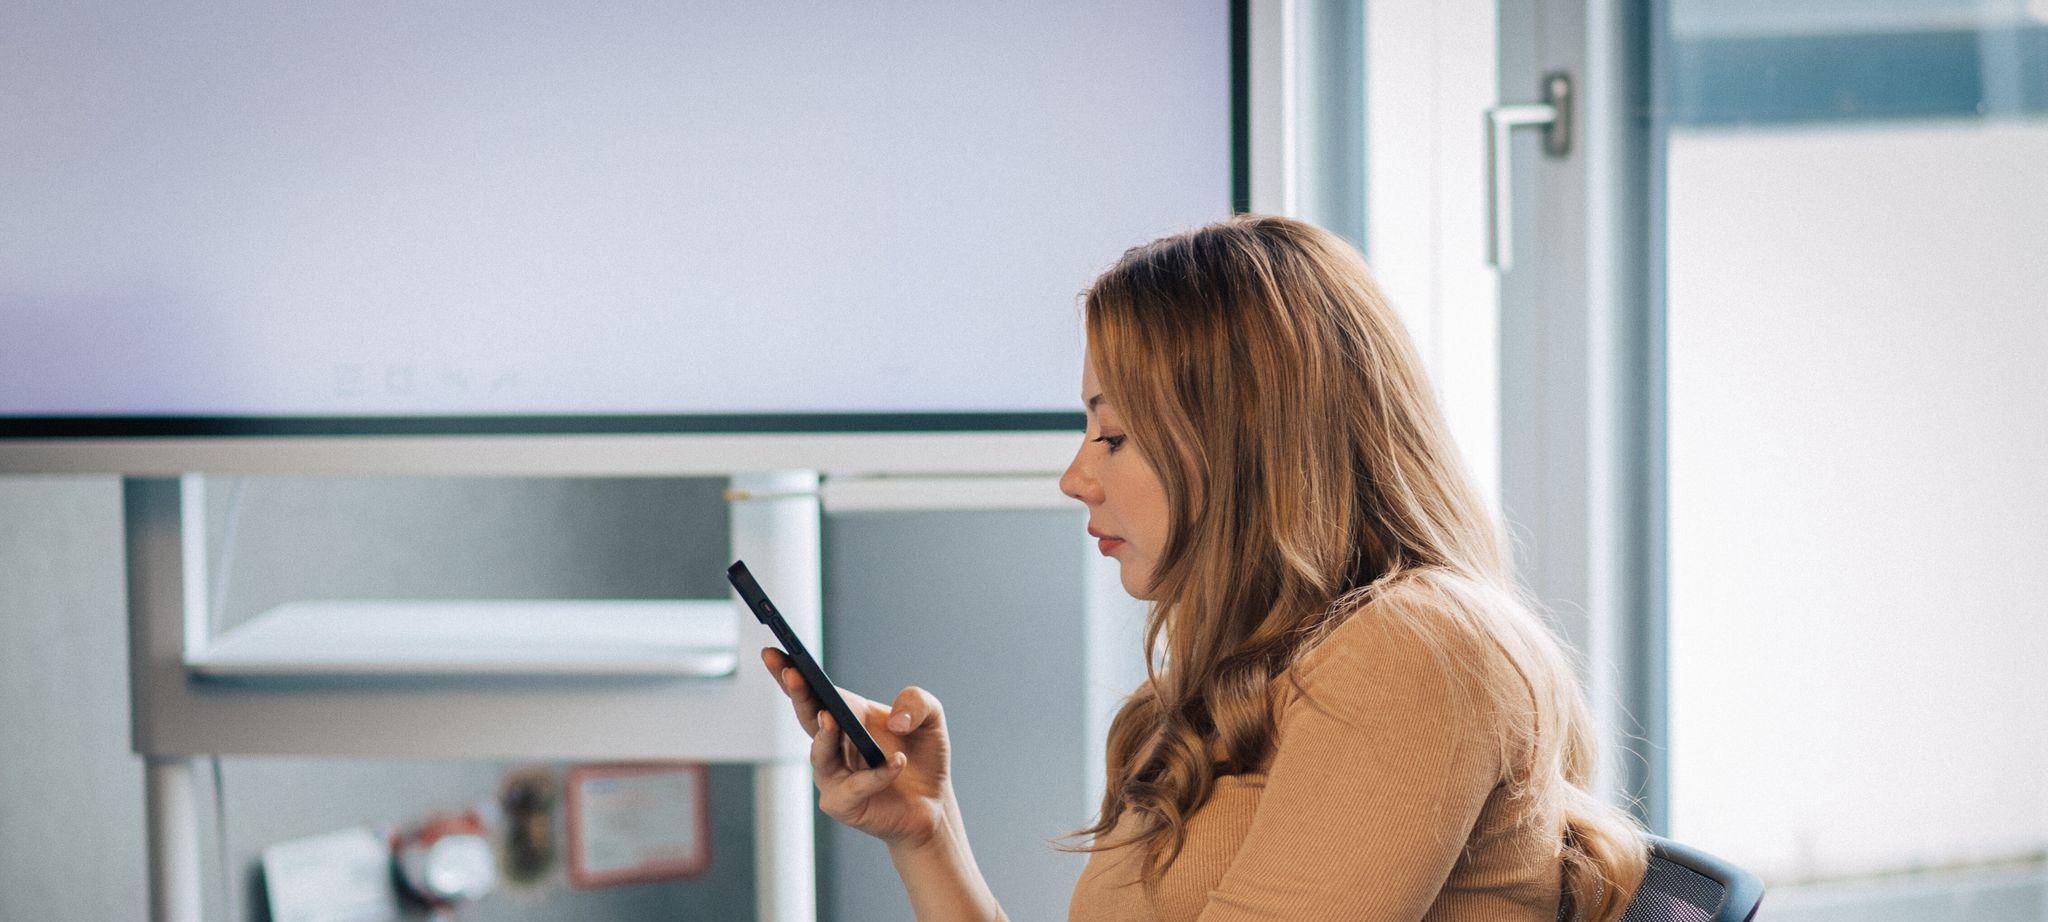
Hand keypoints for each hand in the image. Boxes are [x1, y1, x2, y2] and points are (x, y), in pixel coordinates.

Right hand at [760, 647, 956, 848]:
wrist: (934, 803)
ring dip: (824, 736)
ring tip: (830, 717)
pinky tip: (897, 762)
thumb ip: (918, 702)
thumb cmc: (923, 757)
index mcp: (847, 715)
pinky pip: (855, 787)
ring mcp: (834, 776)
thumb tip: (894, 720)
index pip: (813, 691)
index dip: (788, 671)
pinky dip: (876, 775)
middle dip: (798, 693)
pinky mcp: (844, 804)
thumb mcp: (931, 718)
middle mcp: (833, 744)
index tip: (771, 651)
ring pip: (820, 754)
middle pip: (807, 715)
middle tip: (792, 673)